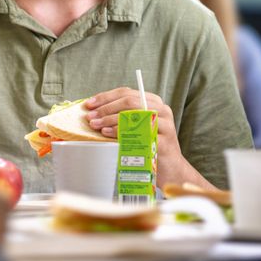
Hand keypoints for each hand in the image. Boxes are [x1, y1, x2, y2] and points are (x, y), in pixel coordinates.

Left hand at [84, 88, 209, 187]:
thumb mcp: (137, 125)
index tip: (89, 104)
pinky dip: (120, 132)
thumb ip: (123, 115)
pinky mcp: (164, 141)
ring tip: (95, 125)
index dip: (106, 97)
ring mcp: (165, 125)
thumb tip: (94, 111)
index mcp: (154, 102)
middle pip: (129, 102)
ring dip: (110, 119)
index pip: (126, 93)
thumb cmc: (149, 145)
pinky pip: (139, 133)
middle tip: (90, 117)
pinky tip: (107, 134)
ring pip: (134, 115)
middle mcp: (161, 110)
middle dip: (106, 108)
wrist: (170, 168)